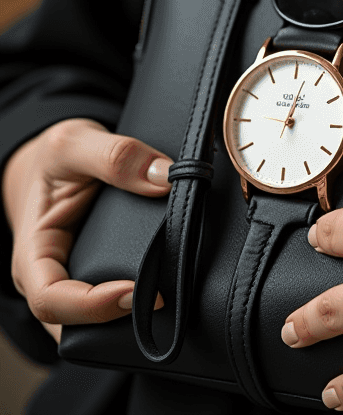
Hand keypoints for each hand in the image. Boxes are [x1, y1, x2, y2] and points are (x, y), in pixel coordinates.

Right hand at [2, 118, 170, 343]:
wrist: (58, 162)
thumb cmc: (55, 159)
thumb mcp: (74, 142)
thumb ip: (115, 155)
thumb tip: (165, 177)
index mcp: (35, 257)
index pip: (51, 302)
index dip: (91, 308)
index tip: (135, 293)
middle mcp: (57, 278)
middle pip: (85, 322)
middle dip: (126, 318)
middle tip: (174, 299)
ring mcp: (84, 280)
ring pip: (109, 317)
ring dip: (143, 310)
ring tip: (183, 293)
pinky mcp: (109, 272)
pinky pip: (129, 295)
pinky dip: (154, 290)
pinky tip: (184, 279)